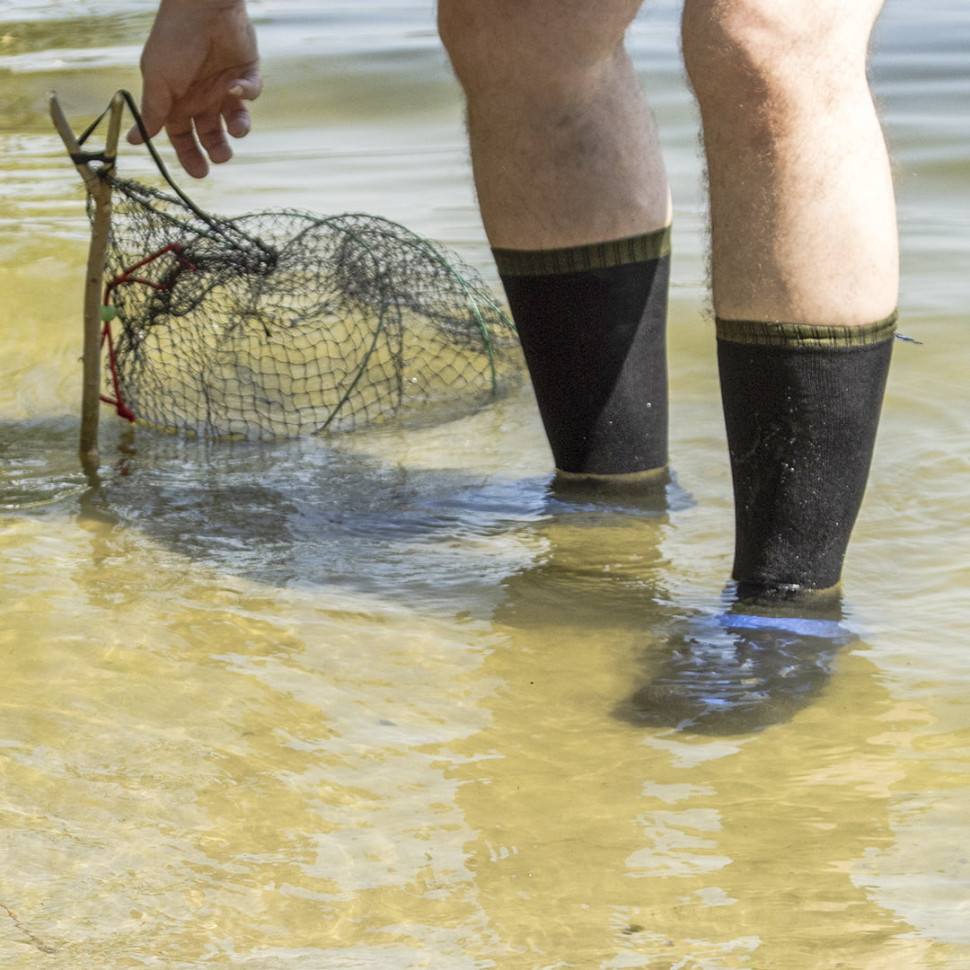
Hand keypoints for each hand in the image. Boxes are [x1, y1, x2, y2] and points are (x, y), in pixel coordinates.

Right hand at [128, 0, 261, 177]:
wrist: (201, 5)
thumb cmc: (174, 39)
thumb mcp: (158, 79)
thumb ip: (152, 111)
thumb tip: (133, 140)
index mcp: (177, 99)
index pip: (182, 136)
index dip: (190, 155)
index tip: (198, 173)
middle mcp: (201, 96)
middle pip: (211, 134)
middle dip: (217, 149)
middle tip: (221, 158)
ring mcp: (224, 86)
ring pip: (234, 120)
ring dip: (237, 130)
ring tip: (235, 131)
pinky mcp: (246, 73)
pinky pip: (250, 92)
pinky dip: (246, 93)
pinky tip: (237, 87)